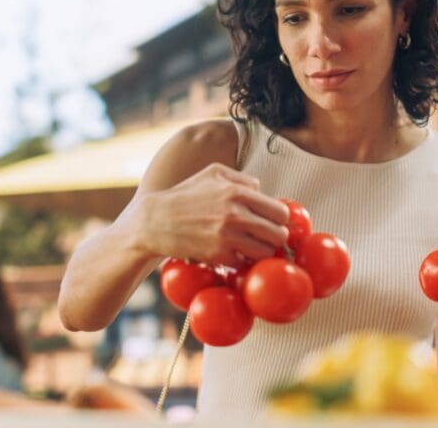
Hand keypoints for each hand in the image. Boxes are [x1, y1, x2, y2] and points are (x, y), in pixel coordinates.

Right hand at [134, 163, 289, 267]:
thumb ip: (242, 178)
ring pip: (265, 252)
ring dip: (262, 251)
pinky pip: (244, 263)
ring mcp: (227, 237)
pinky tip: (235, 254)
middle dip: (276, 238)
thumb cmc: (185, 195)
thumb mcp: (213, 174)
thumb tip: (263, 192)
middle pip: (278, 234)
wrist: (156, 221)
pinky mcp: (218, 255)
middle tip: (268, 238)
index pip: (279, 211)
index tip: (275, 223)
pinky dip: (242, 261)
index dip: (281, 220)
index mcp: (237, 192)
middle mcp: (235, 214)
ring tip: (253, 248)